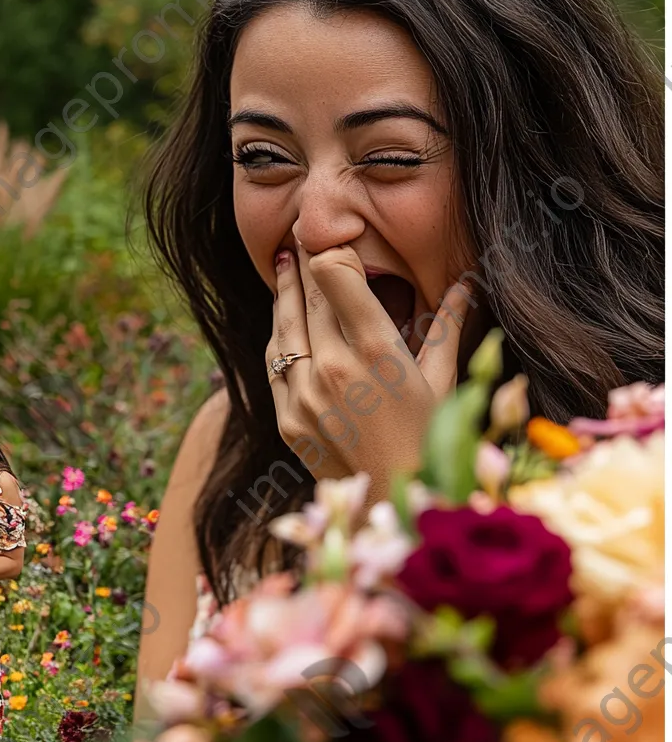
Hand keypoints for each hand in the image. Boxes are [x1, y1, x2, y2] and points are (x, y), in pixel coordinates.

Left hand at [266, 243, 471, 506]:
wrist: (397, 504)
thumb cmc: (432, 440)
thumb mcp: (443, 381)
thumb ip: (447, 326)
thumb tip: (467, 281)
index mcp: (378, 352)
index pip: (337, 277)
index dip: (330, 252)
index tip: (330, 239)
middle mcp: (334, 369)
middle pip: (309, 297)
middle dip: (305, 264)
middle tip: (301, 238)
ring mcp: (304, 395)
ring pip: (284, 326)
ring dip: (283, 292)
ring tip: (284, 265)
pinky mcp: (287, 418)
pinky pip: (275, 363)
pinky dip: (279, 336)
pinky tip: (282, 318)